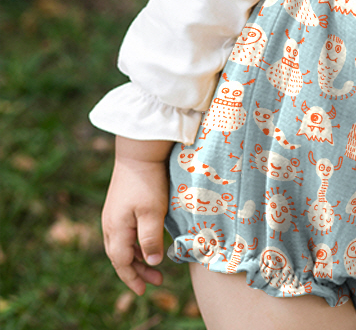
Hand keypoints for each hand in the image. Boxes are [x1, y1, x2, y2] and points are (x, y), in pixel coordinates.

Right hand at [102, 137, 172, 294]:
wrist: (138, 152)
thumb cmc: (147, 182)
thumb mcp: (152, 211)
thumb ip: (150, 239)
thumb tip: (152, 262)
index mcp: (116, 229)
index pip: (122, 263)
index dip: (133, 278)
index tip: (144, 291)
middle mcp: (110, 225)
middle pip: (120, 257)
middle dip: (137, 271)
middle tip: (156, 281)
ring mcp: (113, 215)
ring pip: (122, 245)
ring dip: (137, 258)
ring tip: (154, 266)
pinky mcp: (119, 206)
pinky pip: (124, 233)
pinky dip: (135, 244)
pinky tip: (147, 244)